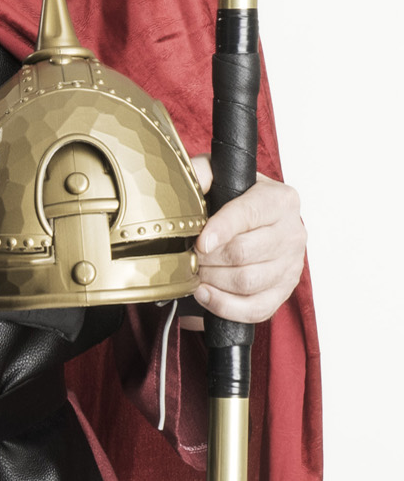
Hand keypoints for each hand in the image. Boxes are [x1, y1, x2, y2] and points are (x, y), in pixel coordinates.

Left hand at [191, 155, 305, 322]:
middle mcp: (292, 232)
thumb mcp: (220, 175)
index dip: (220, 230)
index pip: (249, 215)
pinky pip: (256, 308)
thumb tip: (189, 180)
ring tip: (194, 271)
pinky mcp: (284, 291)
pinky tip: (205, 294)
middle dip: (208, 258)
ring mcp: (291, 264)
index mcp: (280, 200)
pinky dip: (226, 306)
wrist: (259, 222)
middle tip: (187, 254)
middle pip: (244, 253)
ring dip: (213, 281)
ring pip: (248, 282)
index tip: (200, 241)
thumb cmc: (236, 198)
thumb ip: (202, 172)